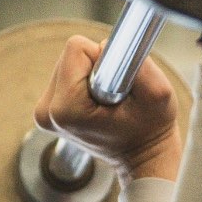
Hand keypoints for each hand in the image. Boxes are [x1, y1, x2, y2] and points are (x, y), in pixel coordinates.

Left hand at [34, 34, 180, 184]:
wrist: (142, 156)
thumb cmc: (150, 130)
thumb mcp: (158, 93)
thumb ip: (138, 63)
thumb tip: (108, 45)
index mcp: (66, 108)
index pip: (76, 49)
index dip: (103, 59)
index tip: (117, 85)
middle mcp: (47, 111)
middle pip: (69, 56)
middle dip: (96, 67)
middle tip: (113, 96)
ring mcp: (44, 112)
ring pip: (68, 63)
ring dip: (92, 75)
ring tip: (108, 102)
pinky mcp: (47, 110)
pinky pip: (66, 75)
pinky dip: (84, 83)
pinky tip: (98, 104)